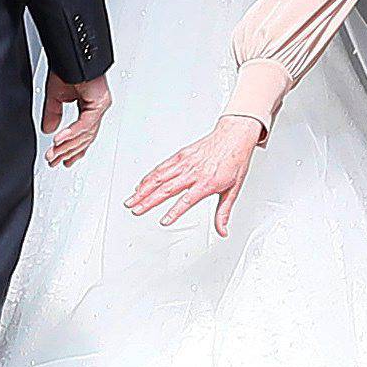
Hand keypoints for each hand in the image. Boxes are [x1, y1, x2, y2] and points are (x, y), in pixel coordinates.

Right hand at [40, 74, 112, 166]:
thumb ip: (53, 114)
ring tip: (54, 153)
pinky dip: (71, 132)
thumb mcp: (55, 96)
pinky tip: (60, 139)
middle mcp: (97, 107)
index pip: (84, 134)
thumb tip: (48, 130)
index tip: (65, 161)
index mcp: (90, 106)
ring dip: (67, 145)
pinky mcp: (98, 103)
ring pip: (85, 134)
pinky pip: (85, 124)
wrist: (72, 52)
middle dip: (68, 151)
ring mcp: (99, 106)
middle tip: (54, 160)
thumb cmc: (69, 67)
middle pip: (85, 137)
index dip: (74, 149)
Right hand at [126, 116, 260, 235]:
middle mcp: (193, 172)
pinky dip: (149, 176)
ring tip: (132, 200)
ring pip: (159, 177)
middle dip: (149, 201)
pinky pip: (161, 167)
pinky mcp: (180, 155)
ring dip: (143, 189)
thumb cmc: (234, 160)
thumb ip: (223, 212)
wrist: (234, 136)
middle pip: (166, 189)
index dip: (174, 212)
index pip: (186, 201)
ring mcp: (185, 162)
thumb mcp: (234, 189)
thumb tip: (222, 230)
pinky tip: (141, 185)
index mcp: (207, 182)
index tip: (164, 221)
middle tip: (136, 210)